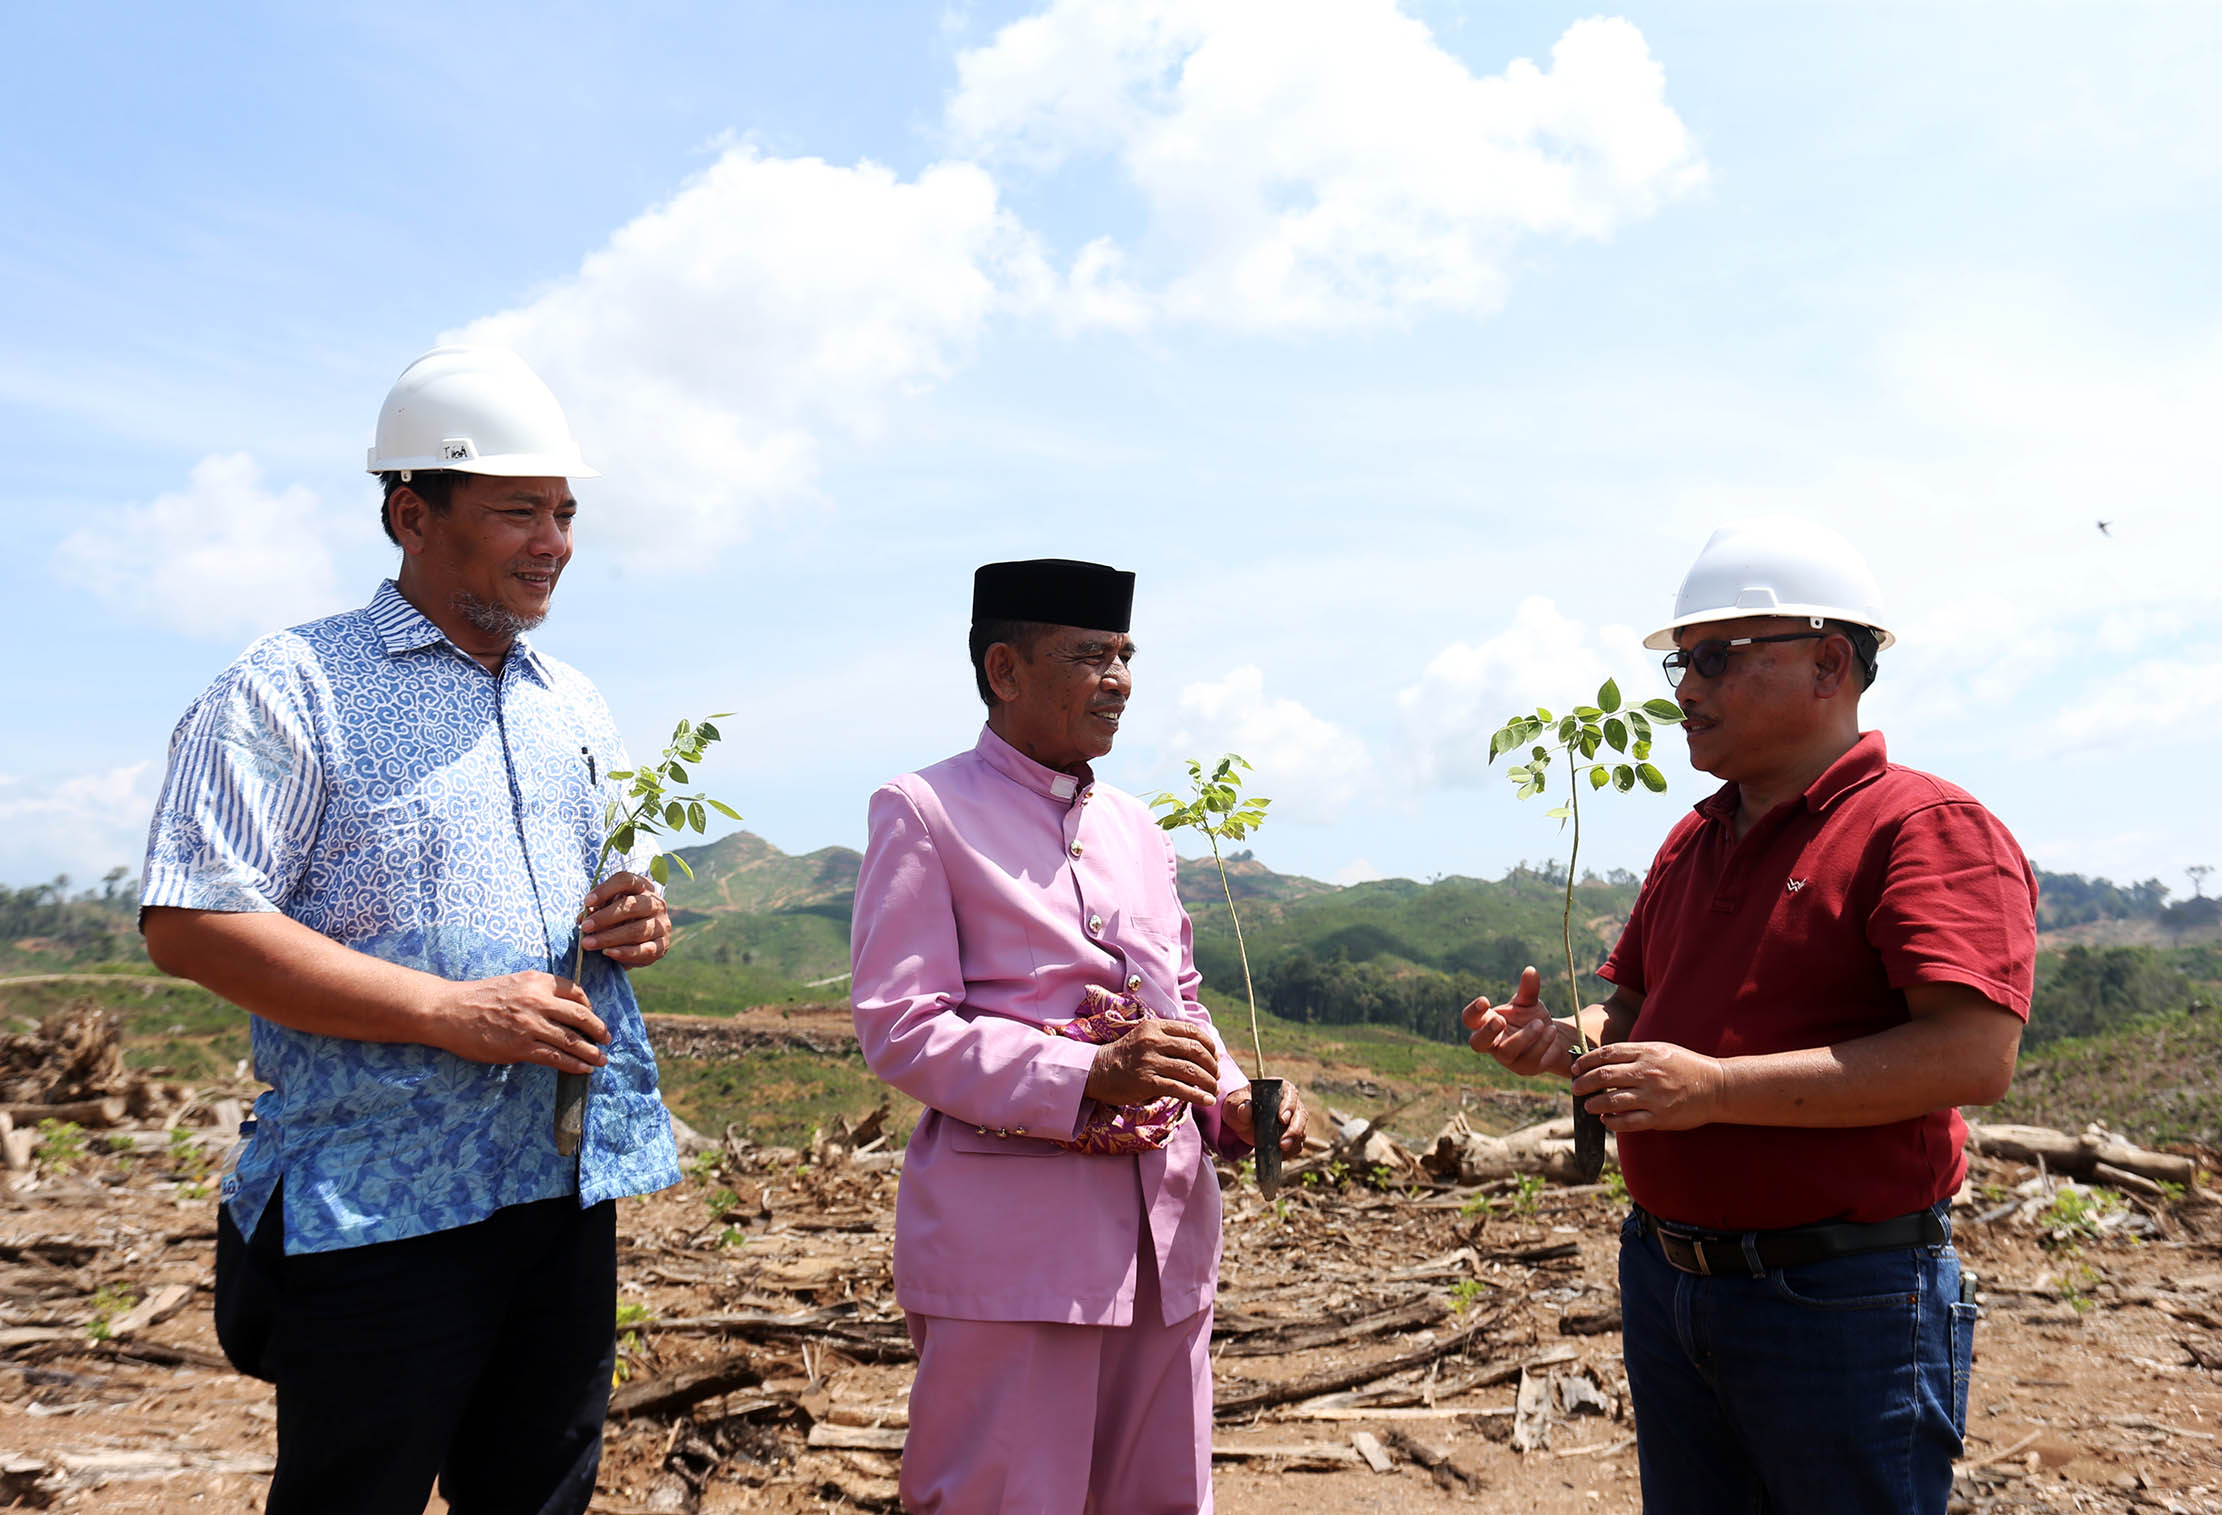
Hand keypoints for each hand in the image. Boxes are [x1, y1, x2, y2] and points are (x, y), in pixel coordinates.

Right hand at [433, 972, 609, 1073]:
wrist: (448, 1011)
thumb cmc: (478, 998)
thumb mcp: (513, 983)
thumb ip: (538, 991)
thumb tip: (563, 1008)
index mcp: (537, 981)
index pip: (575, 992)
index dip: (589, 1006)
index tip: (592, 1017)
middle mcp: (537, 1000)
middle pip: (581, 1016)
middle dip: (599, 1030)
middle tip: (607, 1039)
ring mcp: (530, 1024)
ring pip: (572, 1040)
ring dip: (592, 1052)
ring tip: (601, 1059)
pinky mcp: (520, 1047)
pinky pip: (556, 1057)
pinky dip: (574, 1064)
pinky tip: (584, 1069)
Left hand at [580, 872, 670, 967]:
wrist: (639, 942)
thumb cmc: (620, 919)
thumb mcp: (608, 909)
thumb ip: (596, 910)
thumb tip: (583, 917)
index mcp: (643, 887)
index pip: (626, 880)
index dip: (606, 889)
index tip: (587, 902)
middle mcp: (656, 903)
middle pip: (632, 905)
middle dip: (606, 917)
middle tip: (585, 926)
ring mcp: (662, 924)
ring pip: (637, 930)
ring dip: (610, 937)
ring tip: (588, 943)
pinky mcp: (662, 945)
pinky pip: (644, 950)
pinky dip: (624, 952)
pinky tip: (607, 952)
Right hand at [1084, 1020, 1220, 1108]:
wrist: (1096, 1071)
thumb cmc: (1126, 1056)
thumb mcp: (1145, 1037)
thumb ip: (1168, 1038)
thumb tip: (1201, 1050)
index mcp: (1155, 1026)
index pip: (1192, 1031)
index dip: (1209, 1045)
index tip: (1215, 1057)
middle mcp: (1153, 1040)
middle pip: (1195, 1050)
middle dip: (1212, 1065)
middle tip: (1216, 1076)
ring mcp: (1149, 1061)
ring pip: (1190, 1070)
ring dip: (1208, 1082)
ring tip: (1213, 1090)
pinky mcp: (1146, 1081)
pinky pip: (1179, 1088)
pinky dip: (1197, 1096)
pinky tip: (1206, 1101)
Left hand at [1222, 1083, 1309, 1154]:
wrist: (1240, 1119)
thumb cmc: (1240, 1105)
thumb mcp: (1235, 1104)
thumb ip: (1240, 1105)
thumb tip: (1246, 1108)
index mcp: (1281, 1089)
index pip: (1290, 1095)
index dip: (1288, 1107)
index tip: (1281, 1119)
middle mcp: (1292, 1103)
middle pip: (1301, 1115)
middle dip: (1294, 1130)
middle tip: (1283, 1143)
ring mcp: (1295, 1120)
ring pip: (1301, 1131)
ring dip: (1293, 1143)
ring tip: (1281, 1151)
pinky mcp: (1293, 1135)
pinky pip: (1297, 1144)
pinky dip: (1291, 1151)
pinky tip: (1281, 1155)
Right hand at [1462, 966, 1577, 1077]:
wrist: (1552, 1038)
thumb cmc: (1532, 1017)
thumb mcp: (1530, 1002)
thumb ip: (1529, 989)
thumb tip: (1531, 970)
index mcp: (1487, 1023)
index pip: (1470, 1020)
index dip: (1473, 1012)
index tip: (1485, 1000)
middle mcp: (1493, 1043)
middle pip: (1477, 1043)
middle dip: (1487, 1032)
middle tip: (1500, 1020)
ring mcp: (1507, 1058)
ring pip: (1507, 1051)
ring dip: (1524, 1036)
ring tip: (1540, 1023)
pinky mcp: (1525, 1068)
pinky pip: (1530, 1058)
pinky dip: (1541, 1043)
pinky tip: (1551, 1031)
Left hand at [1572, 1041, 1726, 1131]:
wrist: (1717, 1087)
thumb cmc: (1686, 1066)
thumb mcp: (1660, 1049)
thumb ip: (1634, 1053)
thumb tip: (1603, 1060)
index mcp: (1647, 1053)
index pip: (1607, 1054)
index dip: (1586, 1062)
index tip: (1575, 1068)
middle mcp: (1647, 1073)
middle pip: (1604, 1076)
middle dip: (1583, 1083)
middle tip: (1575, 1088)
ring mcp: (1653, 1096)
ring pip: (1612, 1101)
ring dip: (1594, 1104)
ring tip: (1587, 1106)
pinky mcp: (1659, 1117)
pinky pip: (1628, 1122)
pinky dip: (1612, 1122)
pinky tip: (1605, 1120)